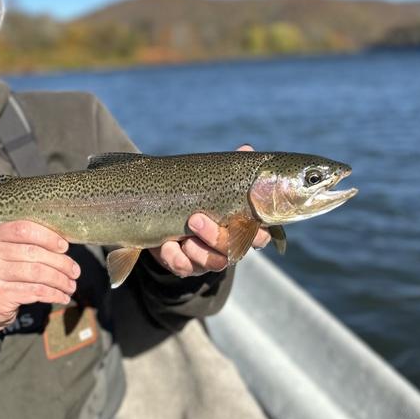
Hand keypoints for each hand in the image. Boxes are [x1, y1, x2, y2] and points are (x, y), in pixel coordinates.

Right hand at [0, 221, 80, 348]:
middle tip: (75, 272)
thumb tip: (65, 246)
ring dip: (60, 280)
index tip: (64, 247)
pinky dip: (54, 294)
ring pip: (37, 273)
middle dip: (60, 263)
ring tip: (71, 286)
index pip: (23, 229)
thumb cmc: (6, 275)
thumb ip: (31, 245)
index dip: (47, 236)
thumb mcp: (11, 255)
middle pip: (33, 253)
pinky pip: (35, 291)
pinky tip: (62, 297)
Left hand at [148, 144, 270, 277]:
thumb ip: (230, 169)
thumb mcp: (212, 181)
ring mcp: (208, 258)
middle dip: (216, 236)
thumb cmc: (196, 194)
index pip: (261, 236)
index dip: (256, 233)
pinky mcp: (185, 266)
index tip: (242, 218)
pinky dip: (175, 258)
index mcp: (242, 226)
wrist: (158, 210)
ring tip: (182, 234)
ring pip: (214, 263)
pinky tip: (166, 245)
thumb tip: (246, 149)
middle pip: (234, 250)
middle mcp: (229, 246)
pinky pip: (185, 269)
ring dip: (198, 250)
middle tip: (195, 218)